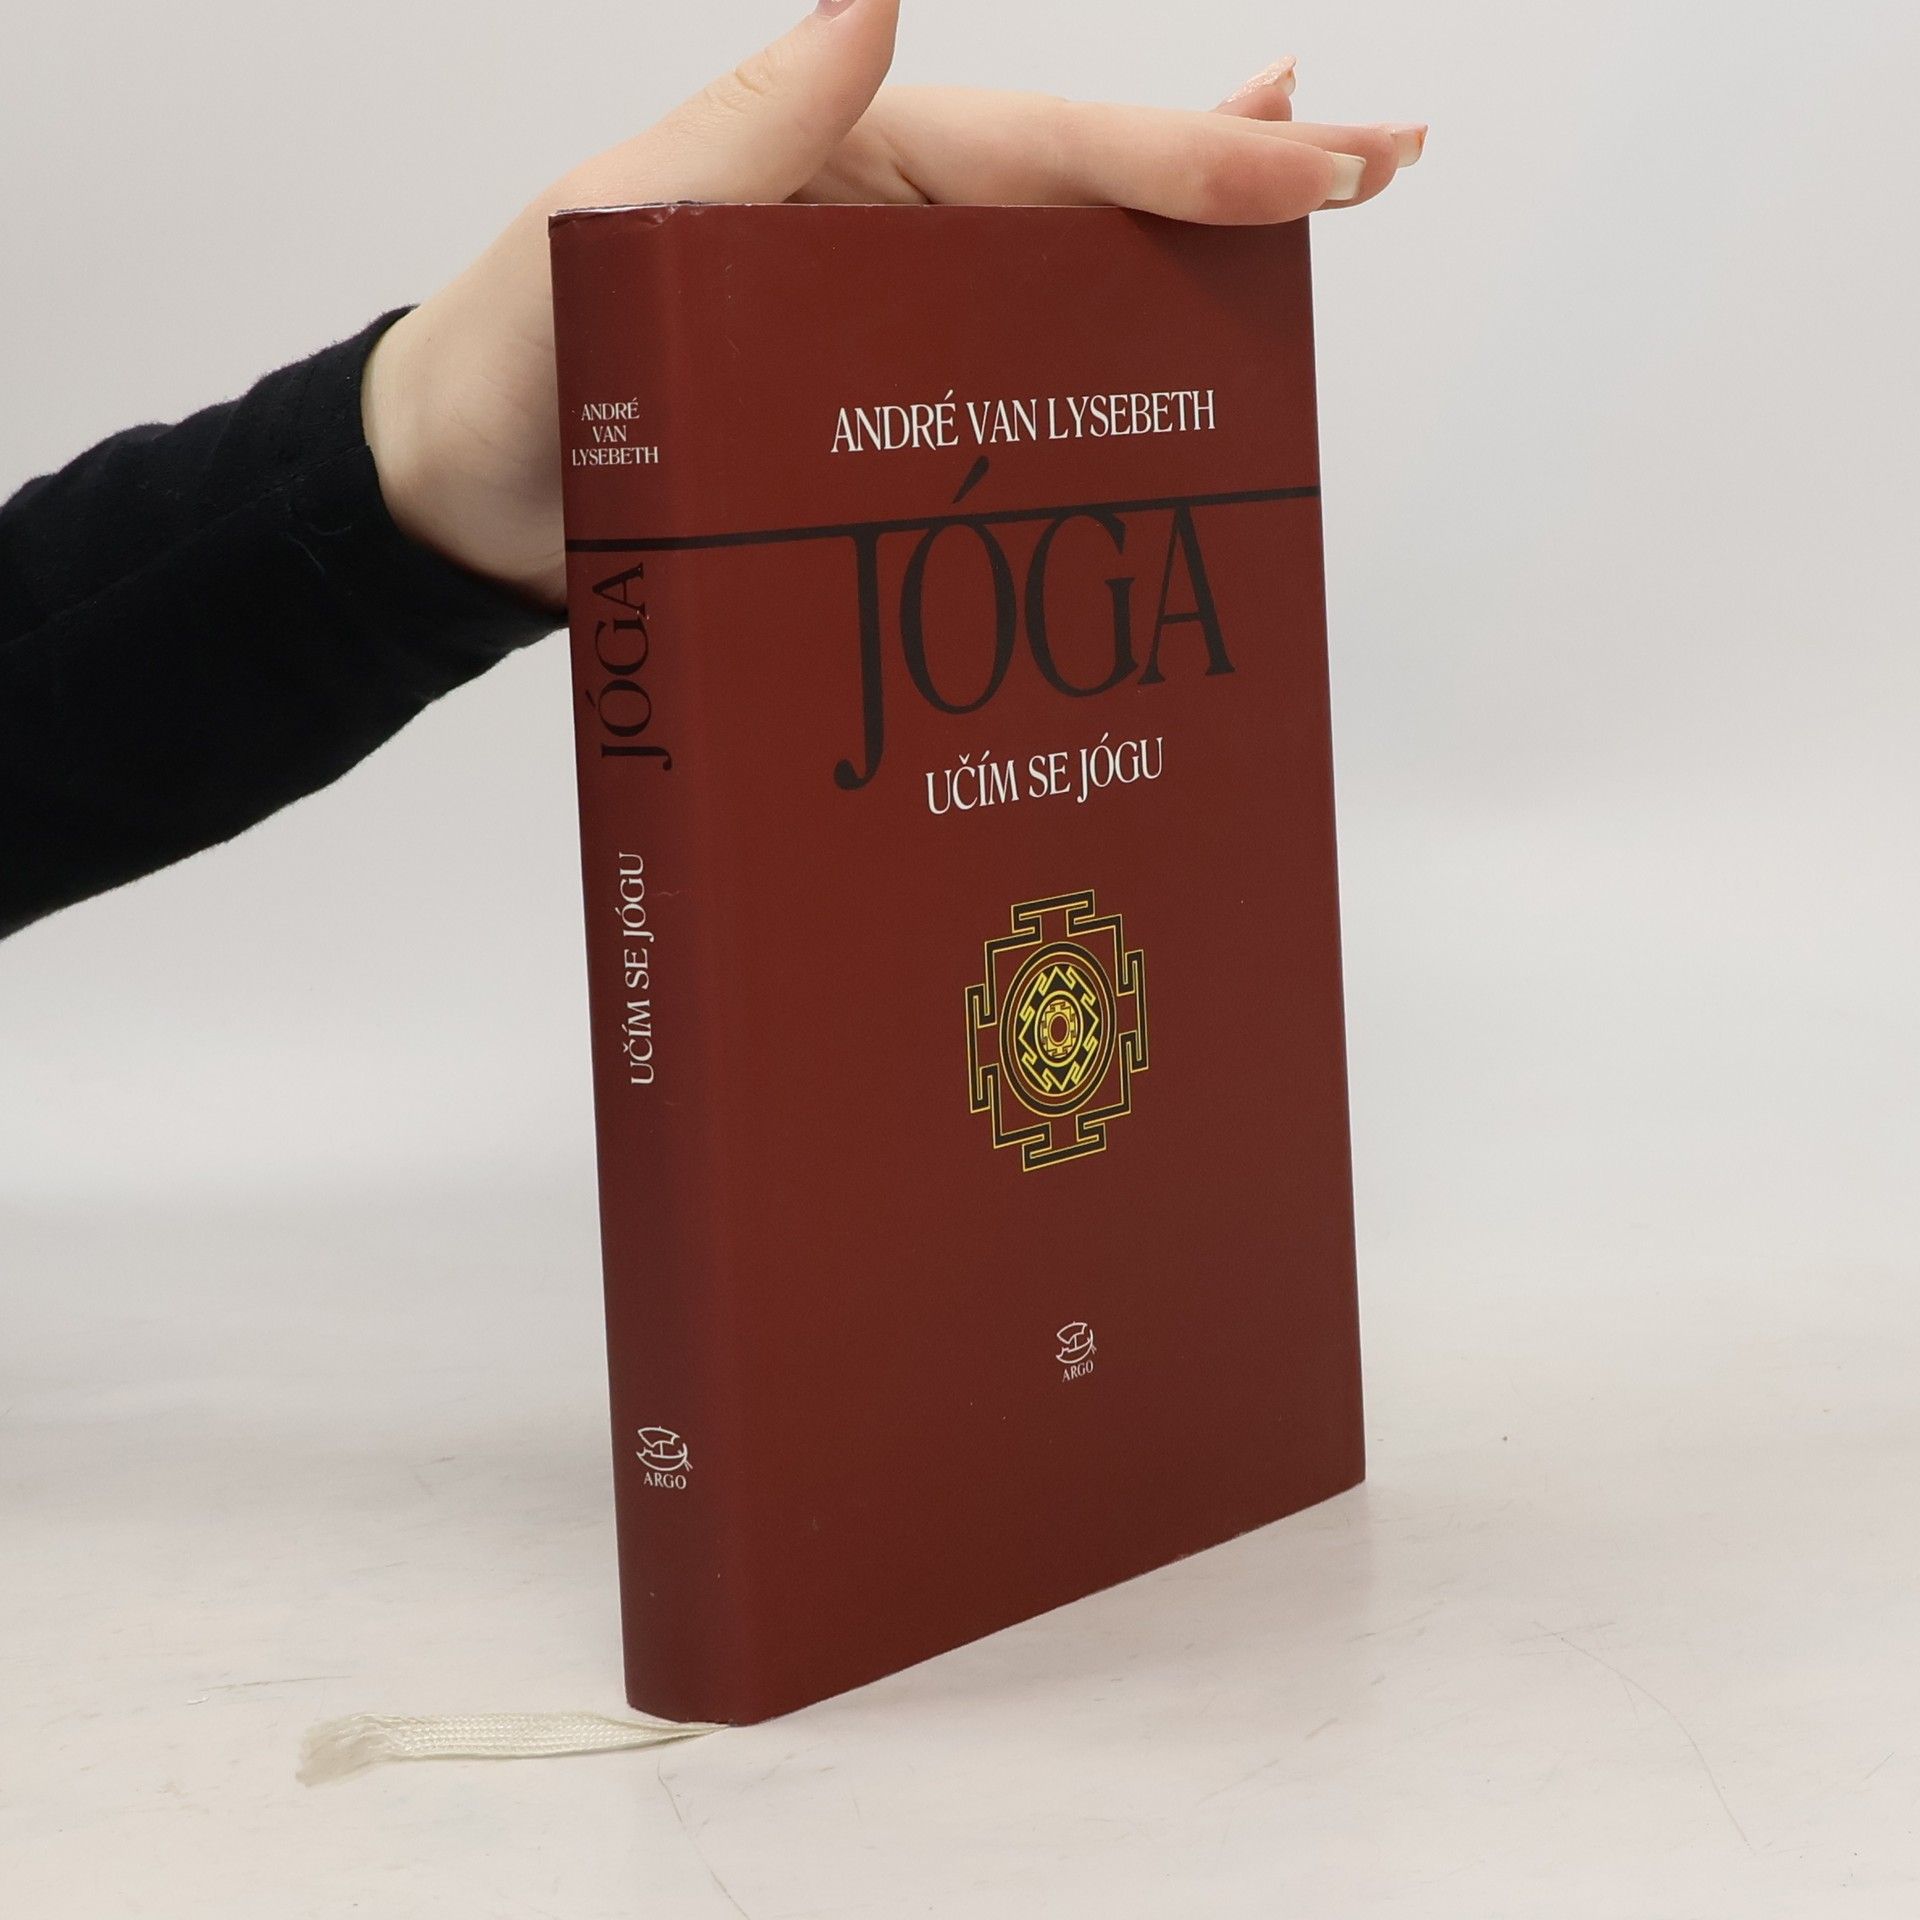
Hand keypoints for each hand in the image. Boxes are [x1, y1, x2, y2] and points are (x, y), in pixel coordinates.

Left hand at [362, 0, 1423, 609]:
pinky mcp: (885, 423)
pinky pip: (1018, 383)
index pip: (1042, 150)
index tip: (1312, 170)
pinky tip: (1181, 359)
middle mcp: (890, 239)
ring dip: (1200, 259)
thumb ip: (749, 128)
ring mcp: (897, 331)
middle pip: (1090, 195)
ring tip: (1327, 220)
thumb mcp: (607, 223)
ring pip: (1074, 282)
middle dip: (1235, 175)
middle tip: (1383, 164)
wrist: (466, 500)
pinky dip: (1108, 366)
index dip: (1178, 160)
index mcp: (847, 169)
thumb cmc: (517, 358)